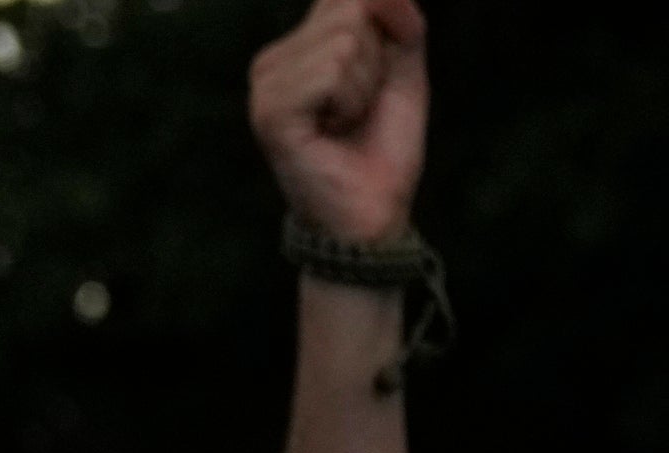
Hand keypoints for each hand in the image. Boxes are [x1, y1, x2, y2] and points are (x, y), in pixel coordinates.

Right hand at [251, 0, 428, 244]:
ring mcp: (266, 84)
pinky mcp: (270, 110)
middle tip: (359, 111)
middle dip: (375, 64)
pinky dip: (350, 102)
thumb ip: (400, 20)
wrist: (372, 217)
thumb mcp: (402, 72)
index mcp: (298, 47)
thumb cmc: (383, 148)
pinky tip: (334, 131)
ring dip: (365, 88)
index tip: (377, 82)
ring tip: (347, 123)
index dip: (384, 32)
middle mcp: (273, 59)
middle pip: (349, 11)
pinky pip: (331, 71)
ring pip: (344, 41)